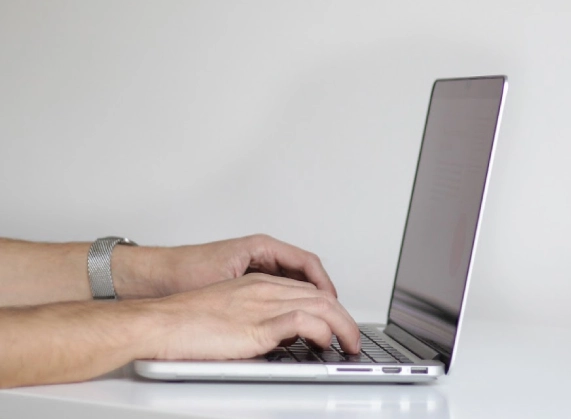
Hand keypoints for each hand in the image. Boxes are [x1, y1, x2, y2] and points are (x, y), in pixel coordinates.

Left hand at [113, 234, 337, 298]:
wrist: (151, 277)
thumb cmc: (182, 272)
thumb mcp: (228, 284)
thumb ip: (260, 295)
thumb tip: (290, 309)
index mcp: (261, 246)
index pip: (306, 262)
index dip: (324, 284)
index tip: (333, 302)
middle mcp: (260, 253)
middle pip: (304, 271)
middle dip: (320, 293)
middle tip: (331, 314)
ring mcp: (254, 266)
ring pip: (292, 282)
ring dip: (305, 298)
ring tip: (316, 318)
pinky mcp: (245, 279)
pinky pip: (277, 289)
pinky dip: (288, 303)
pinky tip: (290, 319)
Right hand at [140, 273, 360, 359]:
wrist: (159, 322)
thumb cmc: (183, 322)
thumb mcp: (229, 314)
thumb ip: (256, 320)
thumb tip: (278, 339)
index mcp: (257, 283)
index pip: (307, 289)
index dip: (329, 306)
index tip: (339, 323)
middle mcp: (265, 289)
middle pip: (321, 295)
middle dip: (345, 317)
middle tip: (353, 337)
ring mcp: (262, 305)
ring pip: (320, 305)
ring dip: (342, 326)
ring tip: (349, 344)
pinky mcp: (257, 325)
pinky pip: (303, 322)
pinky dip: (322, 331)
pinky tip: (326, 343)